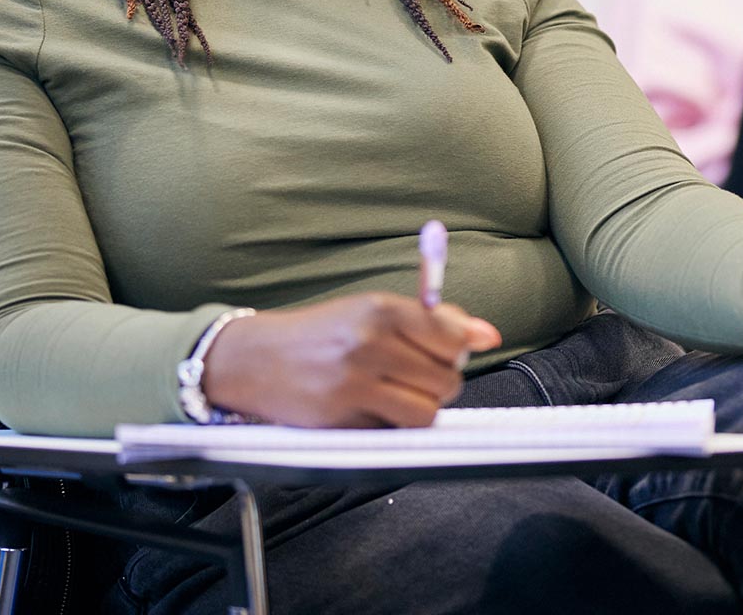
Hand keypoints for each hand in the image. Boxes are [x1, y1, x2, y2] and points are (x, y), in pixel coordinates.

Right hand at [200, 293, 501, 427]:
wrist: (255, 358)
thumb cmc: (321, 333)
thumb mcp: (371, 311)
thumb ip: (430, 322)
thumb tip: (488, 335)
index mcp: (380, 309)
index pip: (450, 335)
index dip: (463, 347)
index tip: (462, 349)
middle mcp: (370, 344)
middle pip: (445, 378)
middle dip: (441, 381)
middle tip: (418, 374)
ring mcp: (355, 384)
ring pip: (426, 412)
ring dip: (421, 408)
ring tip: (399, 394)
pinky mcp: (341, 420)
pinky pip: (394, 433)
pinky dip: (392, 426)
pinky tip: (373, 409)